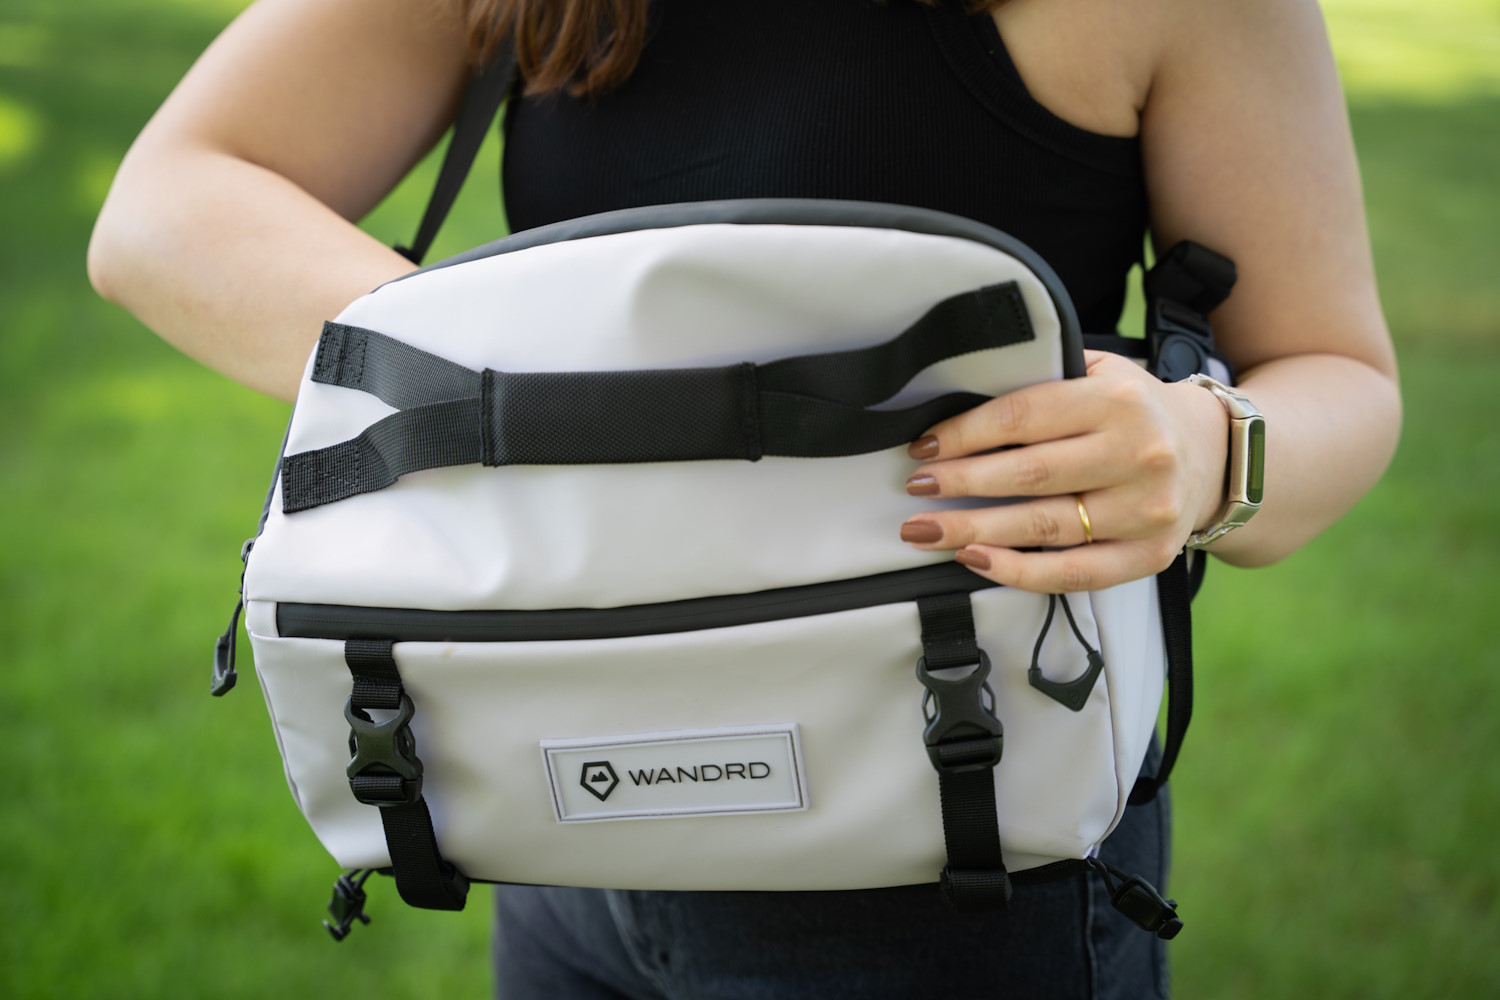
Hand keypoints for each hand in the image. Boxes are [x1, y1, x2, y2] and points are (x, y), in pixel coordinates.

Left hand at [899, 351, 1228, 592]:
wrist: (1212, 455)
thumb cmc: (1135, 413)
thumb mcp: (1100, 374)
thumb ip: (1043, 379)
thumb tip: (959, 394)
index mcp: (1118, 400)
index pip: (1023, 416)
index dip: (965, 434)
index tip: (925, 448)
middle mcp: (1137, 454)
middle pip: (1029, 474)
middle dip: (961, 484)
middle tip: (916, 489)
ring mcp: (1145, 510)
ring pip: (1044, 526)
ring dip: (973, 531)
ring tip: (927, 531)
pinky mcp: (1148, 556)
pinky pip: (1073, 572)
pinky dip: (1017, 571)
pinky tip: (975, 560)